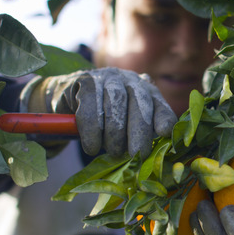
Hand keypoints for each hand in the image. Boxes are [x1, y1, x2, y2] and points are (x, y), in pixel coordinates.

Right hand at [22, 68, 176, 156]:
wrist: (68, 104)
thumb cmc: (104, 122)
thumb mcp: (125, 130)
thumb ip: (140, 136)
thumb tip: (150, 157)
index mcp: (147, 91)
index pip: (159, 105)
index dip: (163, 118)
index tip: (164, 133)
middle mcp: (131, 80)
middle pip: (140, 103)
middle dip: (139, 131)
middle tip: (136, 154)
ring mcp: (108, 77)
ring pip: (116, 101)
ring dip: (115, 131)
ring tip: (113, 152)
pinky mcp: (85, 80)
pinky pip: (90, 104)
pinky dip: (91, 129)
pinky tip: (92, 147)